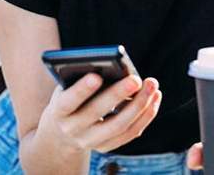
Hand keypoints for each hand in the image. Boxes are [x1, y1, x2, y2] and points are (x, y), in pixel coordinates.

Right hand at [39, 73, 162, 152]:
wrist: (60, 134)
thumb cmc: (68, 98)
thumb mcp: (66, 89)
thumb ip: (81, 79)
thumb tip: (111, 66)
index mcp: (58, 112)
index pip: (69, 102)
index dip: (82, 90)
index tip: (97, 76)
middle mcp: (73, 130)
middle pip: (97, 114)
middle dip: (118, 95)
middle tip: (135, 79)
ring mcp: (90, 141)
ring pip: (119, 126)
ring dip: (139, 105)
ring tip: (152, 85)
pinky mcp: (106, 147)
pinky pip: (130, 133)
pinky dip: (145, 116)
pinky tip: (154, 98)